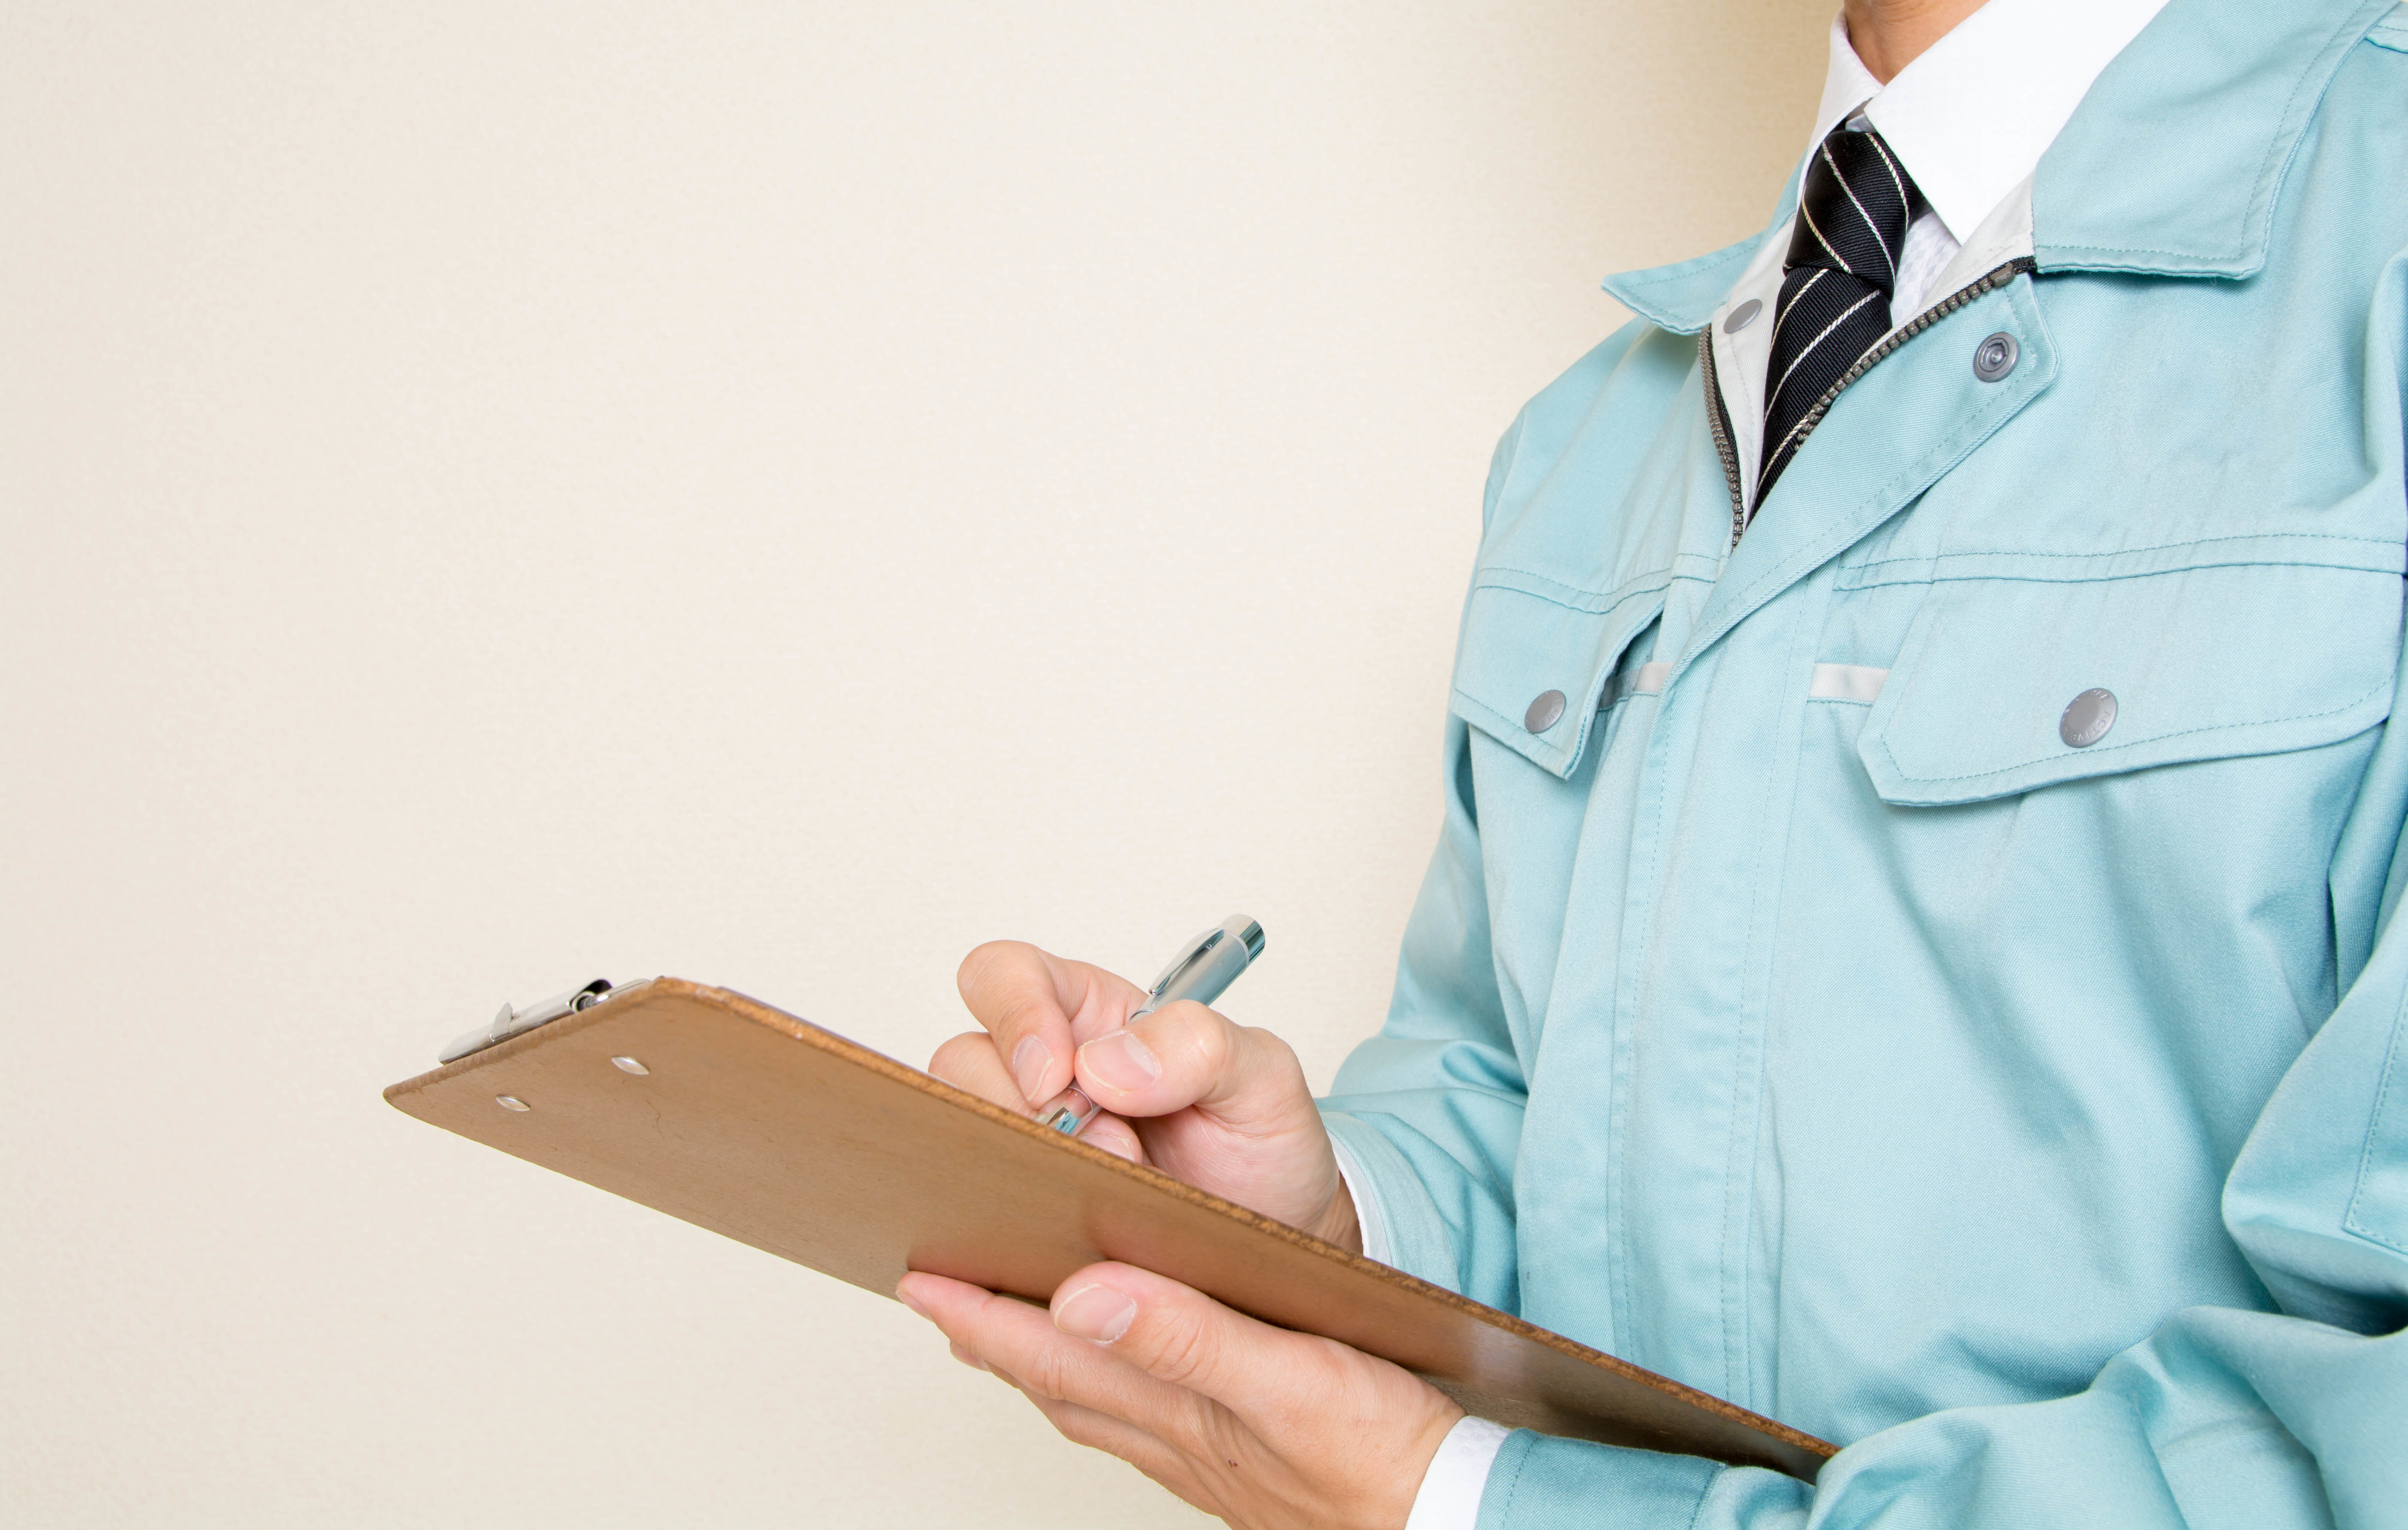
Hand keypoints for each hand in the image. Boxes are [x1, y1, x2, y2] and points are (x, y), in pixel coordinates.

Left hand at [898, 1261, 1461, 1529]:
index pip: (1053, 1354)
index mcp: (1177, 1406)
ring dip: (1041, 1362)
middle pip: (1056, 1382)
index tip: (919, 1279)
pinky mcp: (1239, 1459)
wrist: (1448, 1518)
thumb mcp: (1289, 1379)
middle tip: (936, 1294)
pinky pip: (1141, 1416)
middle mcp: (1175, 1435)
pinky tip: (1119, 1375)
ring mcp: (1204, 1455)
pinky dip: (1105, 1385)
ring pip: (1094, 1403)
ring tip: (1001, 1328)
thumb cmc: (1382, 1456)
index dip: (980, 1315)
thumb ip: (1186, 1336)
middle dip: (990, 1336)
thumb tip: (1080, 1298)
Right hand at [929, 941, 1359, 1249]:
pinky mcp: (1016, 1217)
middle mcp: (1042, 1075)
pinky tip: (1055, 1246)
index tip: (1055, 1077)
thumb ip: (1202, 1045)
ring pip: (958, 1139)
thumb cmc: (1262, 1146)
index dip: (1014, 1016)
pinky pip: (968, 1216)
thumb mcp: (1264, 1079)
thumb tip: (1104, 1063)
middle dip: (1028, 1114)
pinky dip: (997, 1229)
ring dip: (1017, 1175)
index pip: (1007, 976)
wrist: (1275, 1240)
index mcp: (1089, 1016)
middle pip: (963, 1063)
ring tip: (1099, 1202)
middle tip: (1112, 1157)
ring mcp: (1022, 1147)